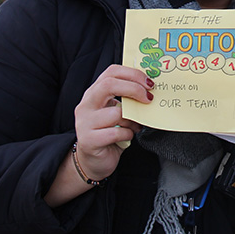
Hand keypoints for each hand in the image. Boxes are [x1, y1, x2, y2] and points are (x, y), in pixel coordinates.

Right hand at [73, 65, 151, 180]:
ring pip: (116, 112)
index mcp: (94, 93)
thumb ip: (126, 100)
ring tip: (134, 126)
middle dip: (134, 89)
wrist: (93, 161)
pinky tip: (127, 136)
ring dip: (132, 120)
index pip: (111, 72)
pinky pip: (116, 132)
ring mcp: (85, 122)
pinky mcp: (89, 140)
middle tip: (149, 98)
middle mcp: (86, 105)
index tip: (149, 83)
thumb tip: (149, 90)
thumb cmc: (108, 133)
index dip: (132, 74)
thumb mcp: (116, 112)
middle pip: (109, 85)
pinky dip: (128, 134)